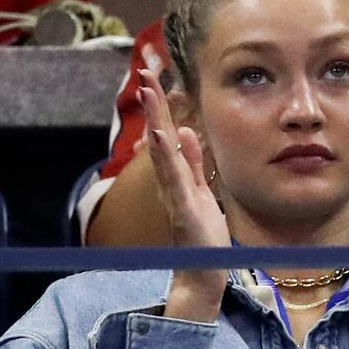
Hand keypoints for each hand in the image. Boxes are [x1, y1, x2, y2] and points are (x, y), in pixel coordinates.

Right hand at [139, 70, 229, 320]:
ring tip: (150, 95)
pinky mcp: (184, 211)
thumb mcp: (201, 192)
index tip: (154, 78)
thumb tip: (185, 131)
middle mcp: (171, 184)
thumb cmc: (202, 236)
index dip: (161, 108)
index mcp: (177, 177)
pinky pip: (175, 181)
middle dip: (153, 106)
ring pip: (163, 154)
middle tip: (145, 74)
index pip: (167, 136)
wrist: (201, 273)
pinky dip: (167, 159)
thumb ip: (193, 163)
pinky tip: (163, 137)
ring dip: (156, 123)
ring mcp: (175, 196)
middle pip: (160, 138)